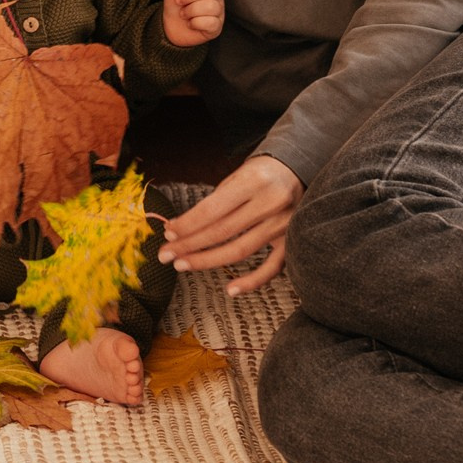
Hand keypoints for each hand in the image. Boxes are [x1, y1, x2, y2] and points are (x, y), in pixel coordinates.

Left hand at [158, 154, 303, 295]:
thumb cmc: (258, 176)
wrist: (297, 172)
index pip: (212, 209)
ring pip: (241, 250)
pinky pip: (271, 268)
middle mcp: (271, 203)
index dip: (187, 225)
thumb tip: (178, 229)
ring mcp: (285, 224)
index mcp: (253, 182)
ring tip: (182, 265)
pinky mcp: (293, 241)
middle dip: (189, 245)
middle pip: (223, 231)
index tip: (168, 234)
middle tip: (165, 255)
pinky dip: (251, 282)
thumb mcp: (236, 178)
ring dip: (207, 261)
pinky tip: (230, 289)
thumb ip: (213, 203)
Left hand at [162, 0, 223, 47]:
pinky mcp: (216, 27)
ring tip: (183, 14)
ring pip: (210, 7)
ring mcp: (218, 12)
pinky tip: (190, 23)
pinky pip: (210, 22)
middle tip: (179, 2)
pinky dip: (195, 23)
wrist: (171, 27)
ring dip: (190, 11)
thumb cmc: (176, 5)